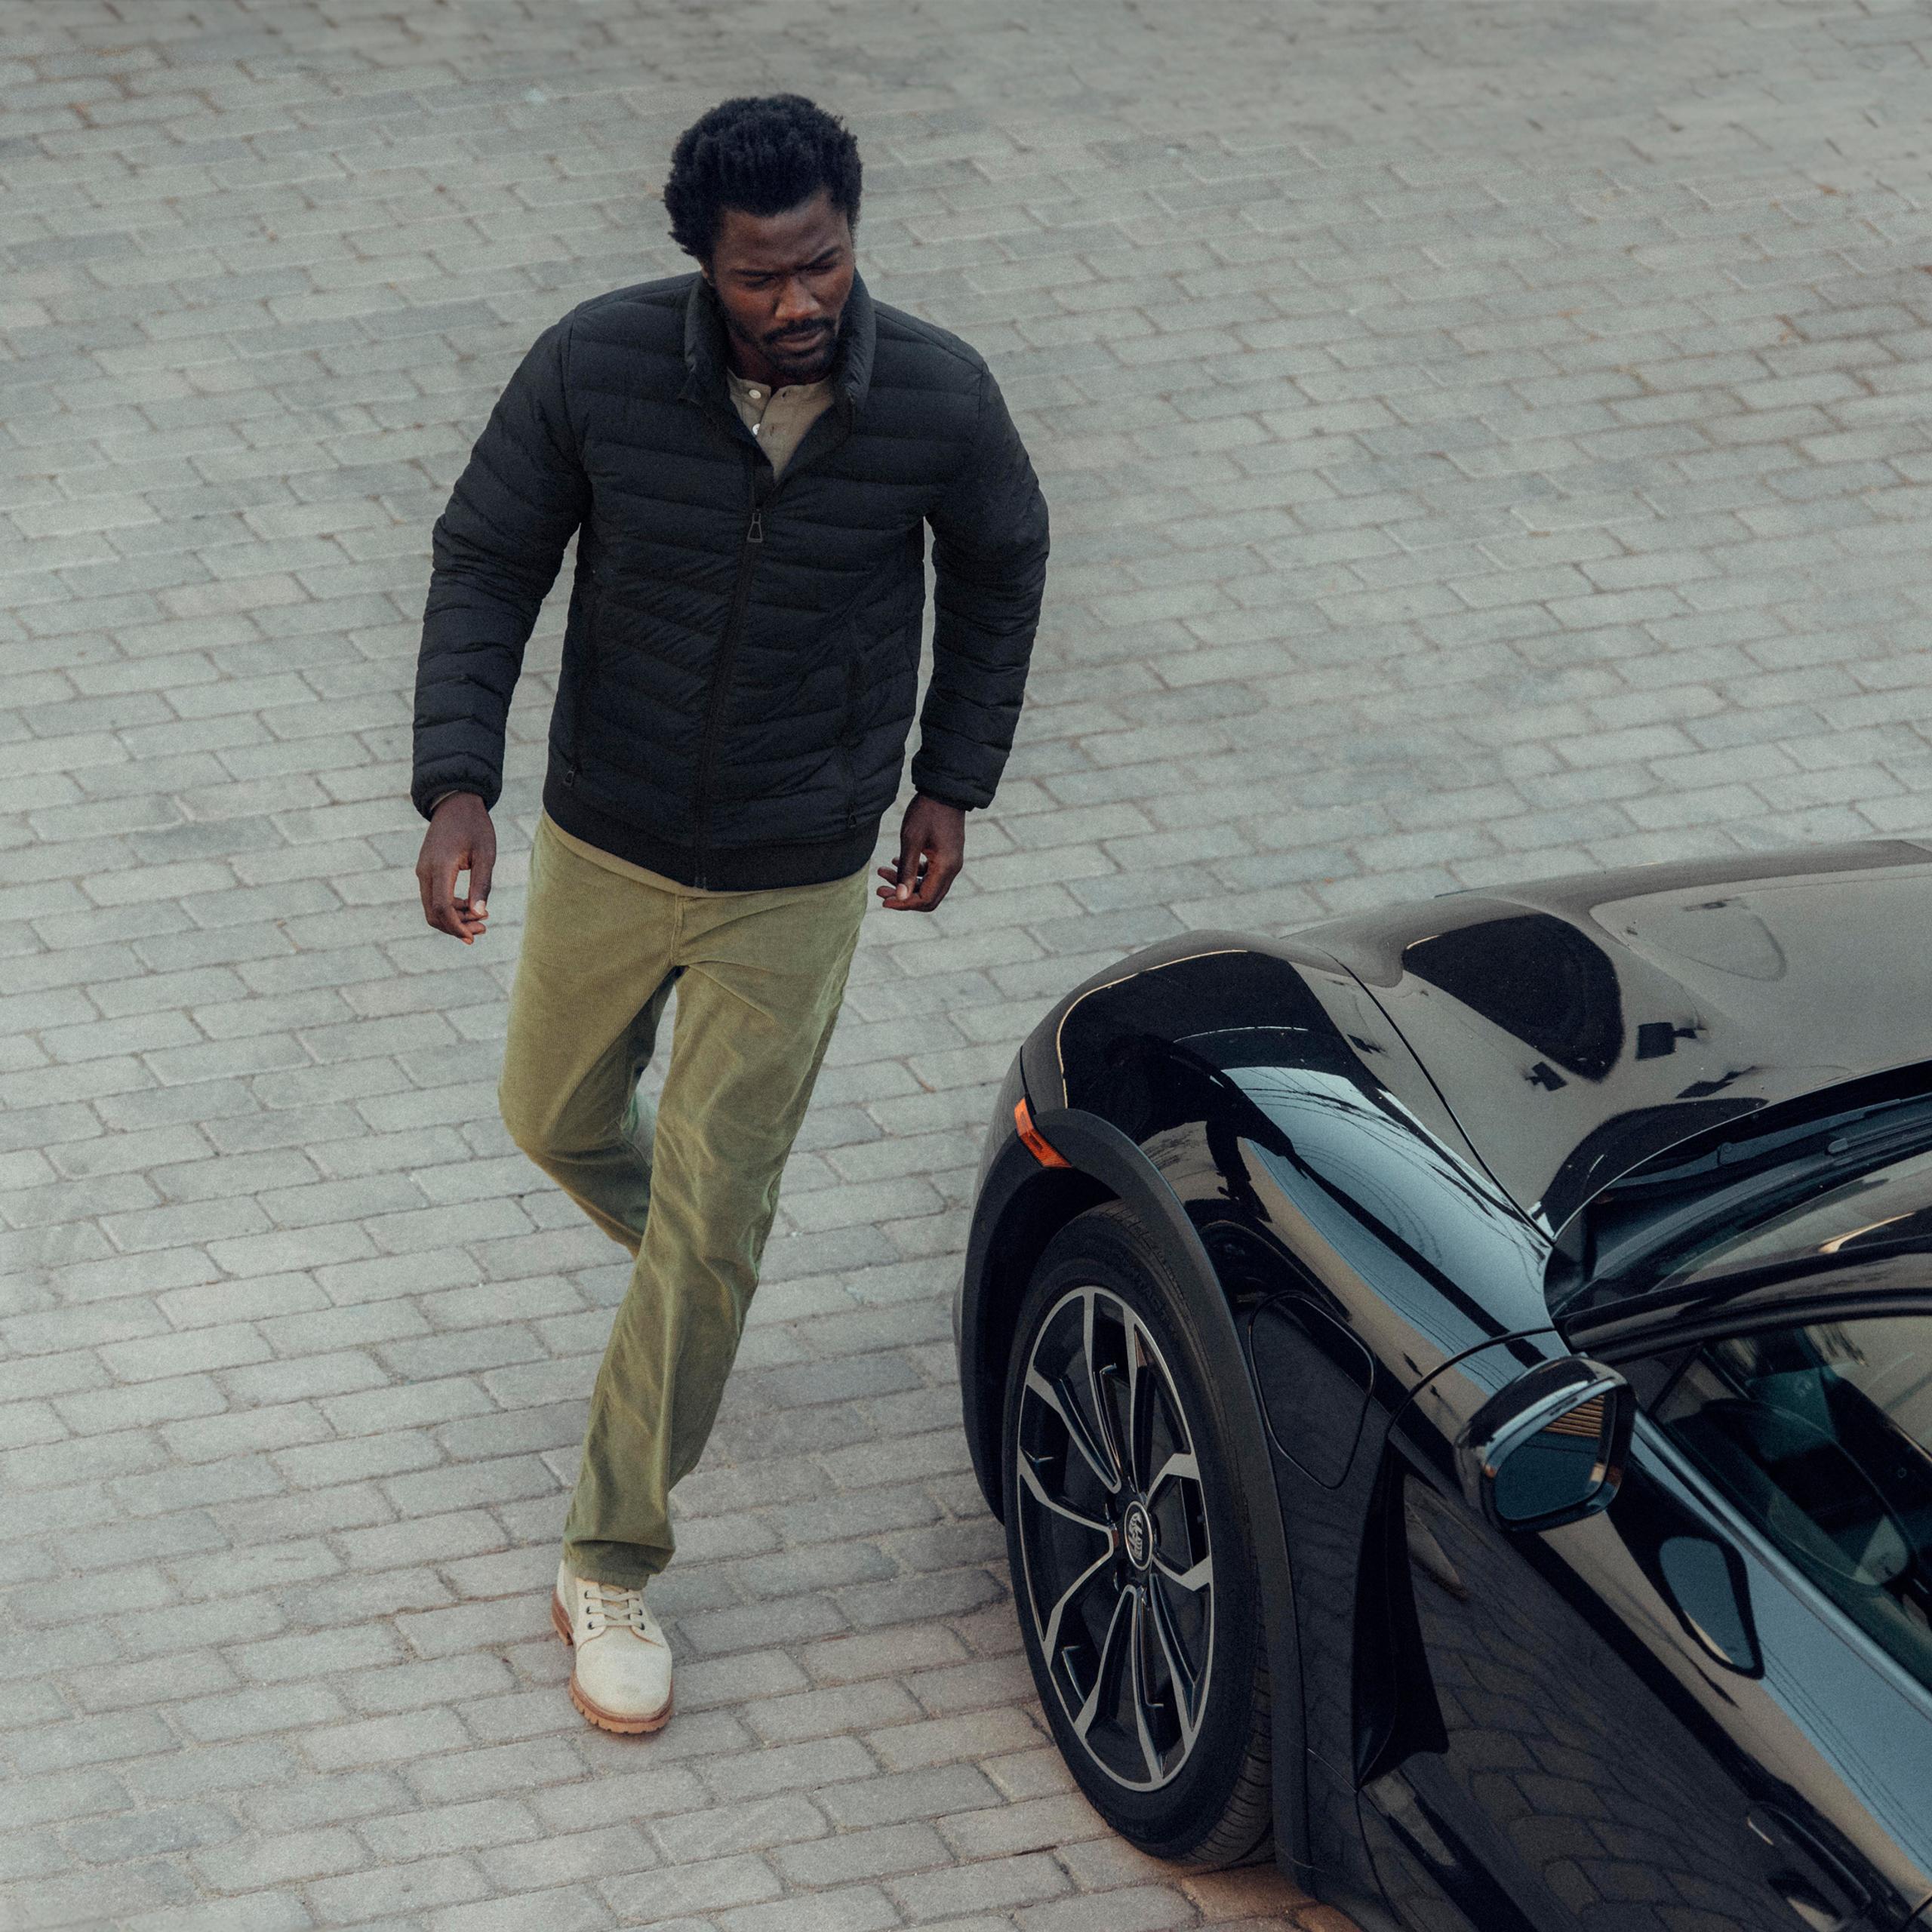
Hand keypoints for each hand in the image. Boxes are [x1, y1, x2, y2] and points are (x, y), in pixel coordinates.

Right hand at [415, 793, 495, 942]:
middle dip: (455, 927)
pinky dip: (449, 908)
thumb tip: (479, 913)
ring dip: (453, 919)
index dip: (456, 926)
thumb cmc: (475, 826)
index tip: (473, 936)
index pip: (441, 906)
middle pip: (433, 912)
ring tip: (480, 920)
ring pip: (431, 907)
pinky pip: (433, 897)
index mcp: (440, 866)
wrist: (456, 803)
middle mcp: (425, 871)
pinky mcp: (426, 870)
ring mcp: (423, 871)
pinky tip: (470, 908)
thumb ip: (482, 884)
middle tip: (482, 930)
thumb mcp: (485, 854)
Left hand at [876, 794, 964, 911]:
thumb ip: (906, 871)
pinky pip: (930, 872)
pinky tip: (895, 861)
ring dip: (905, 883)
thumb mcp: (911, 840)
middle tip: (879, 891)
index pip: (926, 899)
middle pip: (928, 896)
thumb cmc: (927, 812)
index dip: (904, 904)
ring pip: (927, 884)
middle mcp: (952, 868)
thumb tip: (900, 897)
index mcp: (946, 867)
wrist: (944, 790)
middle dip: (903, 897)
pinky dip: (913, 872)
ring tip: (881, 872)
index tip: (883, 900)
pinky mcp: (946, 854)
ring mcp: (951, 861)